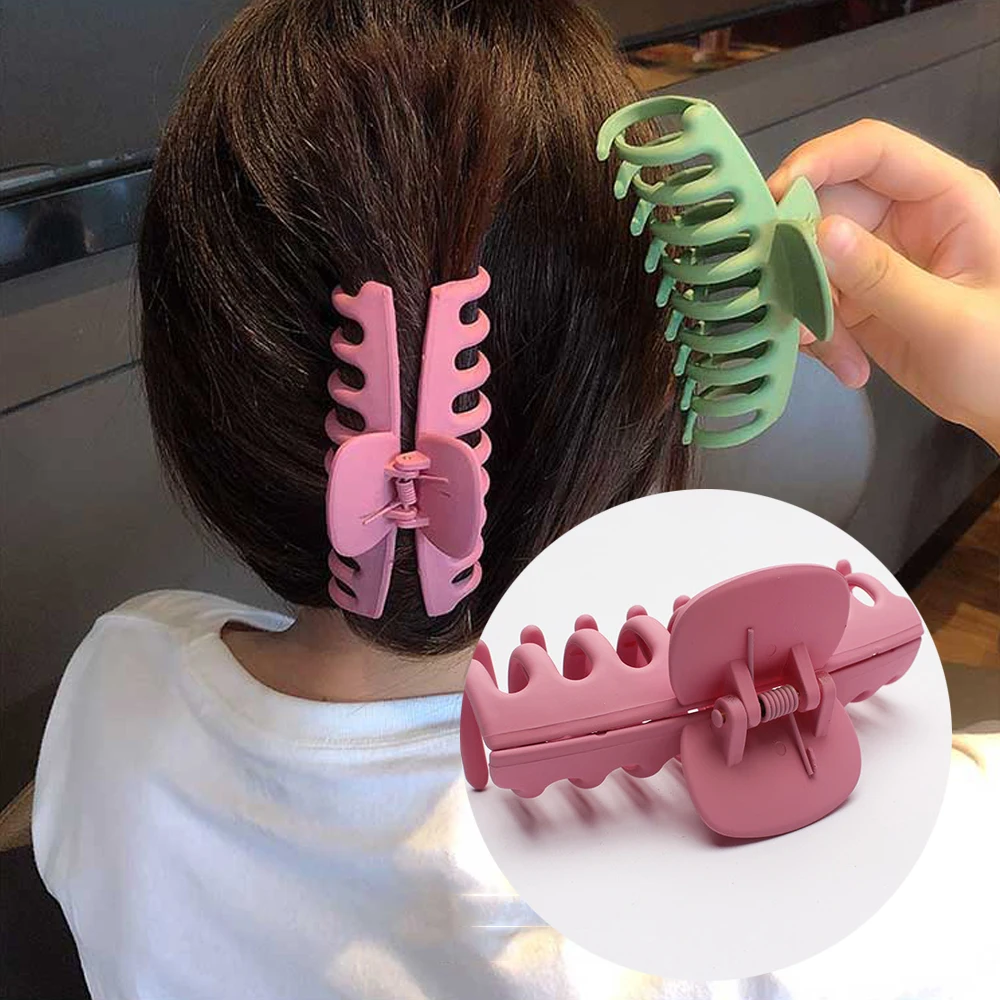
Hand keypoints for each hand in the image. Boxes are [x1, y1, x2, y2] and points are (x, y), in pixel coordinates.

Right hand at [768, 119, 999, 451]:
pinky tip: (848, 368)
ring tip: (825, 350)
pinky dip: (820, 337)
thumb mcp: (947, 320)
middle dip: (800, 256)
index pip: (873, 151)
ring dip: (808, 308)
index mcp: (944, 200)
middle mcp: (905, 221)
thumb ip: (881, 277)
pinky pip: (819, 305)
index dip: (819, 160)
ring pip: (813, 263)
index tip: (775, 199)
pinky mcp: (862, 303)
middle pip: (828, 209)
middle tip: (785, 296)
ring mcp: (880, 263)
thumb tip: (818, 234)